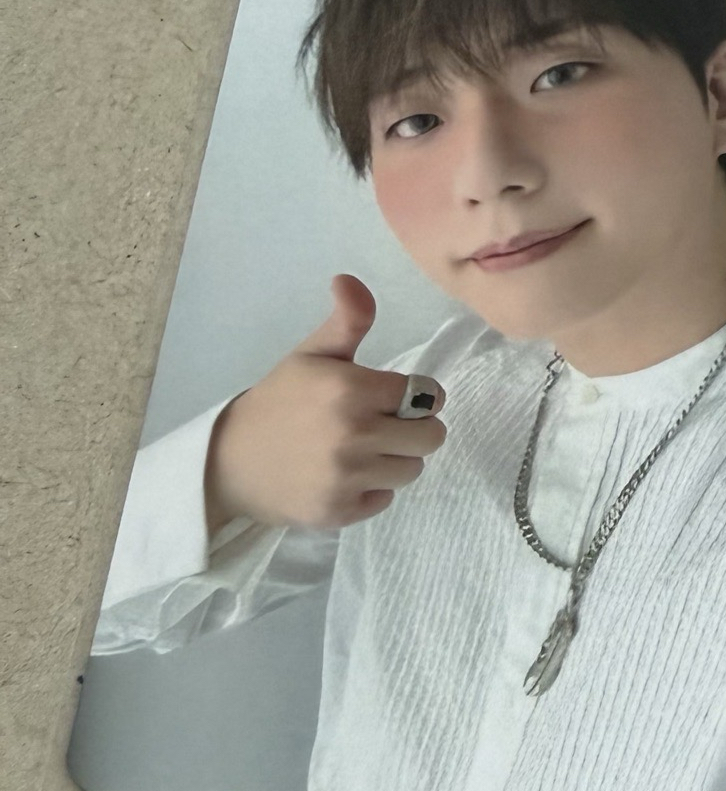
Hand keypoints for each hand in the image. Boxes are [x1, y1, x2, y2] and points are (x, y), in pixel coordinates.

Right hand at [205, 275, 447, 533]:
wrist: (228, 462)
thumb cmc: (279, 402)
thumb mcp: (312, 356)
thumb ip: (347, 320)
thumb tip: (349, 279)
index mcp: (351, 389)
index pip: (428, 394)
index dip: (416, 394)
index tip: (393, 396)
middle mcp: (354, 434)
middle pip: (432, 436)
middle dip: (414, 428)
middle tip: (382, 424)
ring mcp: (347, 477)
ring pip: (412, 468)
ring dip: (395, 459)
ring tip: (360, 449)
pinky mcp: (340, 511)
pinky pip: (386, 498)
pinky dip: (372, 489)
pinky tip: (344, 475)